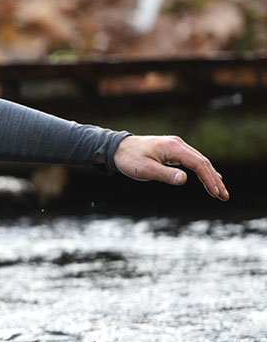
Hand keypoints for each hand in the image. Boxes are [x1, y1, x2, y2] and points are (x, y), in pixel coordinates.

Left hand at [113, 135, 228, 200]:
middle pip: (203, 162)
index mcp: (173, 148)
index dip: (209, 179)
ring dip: (210, 176)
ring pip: (199, 161)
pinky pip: (192, 160)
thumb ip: (164, 174)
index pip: (198, 164)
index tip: (216, 193)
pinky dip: (202, 170)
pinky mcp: (172, 150)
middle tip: (224, 196)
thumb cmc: (129, 159)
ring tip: (220, 192)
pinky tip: (210, 178)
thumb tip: (184, 179)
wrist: (117, 148)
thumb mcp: (145, 169)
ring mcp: (176, 146)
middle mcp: (178, 144)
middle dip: (214, 180)